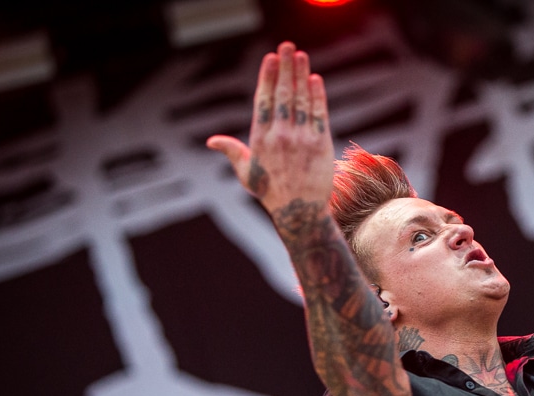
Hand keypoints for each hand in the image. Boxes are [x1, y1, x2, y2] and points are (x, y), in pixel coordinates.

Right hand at [206, 41, 334, 216]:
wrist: (300, 211)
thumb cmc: (271, 193)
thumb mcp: (247, 173)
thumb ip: (232, 152)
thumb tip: (212, 141)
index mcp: (261, 139)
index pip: (263, 101)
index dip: (267, 77)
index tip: (270, 58)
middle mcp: (281, 136)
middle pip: (283, 94)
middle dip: (285, 68)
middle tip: (287, 46)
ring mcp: (302, 139)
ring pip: (302, 100)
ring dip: (302, 75)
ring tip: (301, 56)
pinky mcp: (321, 144)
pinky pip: (319, 115)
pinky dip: (318, 96)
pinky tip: (316, 80)